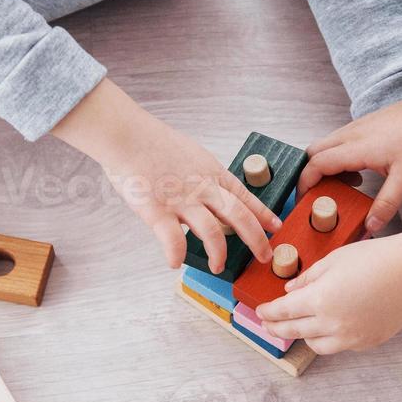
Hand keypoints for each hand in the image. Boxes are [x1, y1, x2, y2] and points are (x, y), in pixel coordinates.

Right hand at [51, 80, 280, 273]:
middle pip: (239, 215)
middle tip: (264, 256)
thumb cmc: (151, 143)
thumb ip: (200, 176)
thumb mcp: (189, 155)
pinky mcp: (156, 210)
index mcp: (210, 172)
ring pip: (211, 231)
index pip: (245, 195)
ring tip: (219, 267)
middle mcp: (201, 186)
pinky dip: (176, 254)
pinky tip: (175, 263)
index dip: (263, 213)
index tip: (276, 226)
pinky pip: (171, 238)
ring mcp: (180, 199)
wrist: (125, 133)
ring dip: (219, 253)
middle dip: (256, 239)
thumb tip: (207, 193)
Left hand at [255, 227, 401, 353]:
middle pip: (293, 331)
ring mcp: (351, 337)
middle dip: (276, 328)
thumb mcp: (335, 259)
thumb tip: (290, 291)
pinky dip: (329, 338)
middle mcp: (332, 323)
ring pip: (315, 345)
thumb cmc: (377, 258)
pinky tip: (329, 326)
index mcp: (320, 299)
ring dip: (303, 335)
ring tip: (299, 325)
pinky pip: (339, 346)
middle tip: (267, 324)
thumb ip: (309, 277)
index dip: (268, 312)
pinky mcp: (367, 342)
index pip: (283, 311)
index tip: (259, 311)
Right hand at [297, 54, 401, 234]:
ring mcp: (356, 128)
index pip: (316, 164)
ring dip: (324, 167)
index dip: (305, 184)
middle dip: (309, 175)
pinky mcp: (364, 126)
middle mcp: (350, 135)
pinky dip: (337, 159)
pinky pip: (338, 142)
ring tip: (340, 190)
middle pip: (312, 153)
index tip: (304, 201)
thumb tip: (370, 227)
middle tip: (318, 197)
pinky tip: (357, 174)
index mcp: (356, 148)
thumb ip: (386, 204)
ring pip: (325, 146)